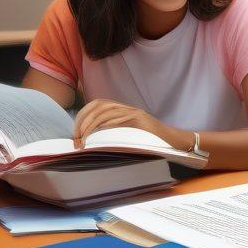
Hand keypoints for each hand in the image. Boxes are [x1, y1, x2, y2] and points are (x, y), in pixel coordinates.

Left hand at [73, 100, 187, 149]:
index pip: (96, 104)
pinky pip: (118, 117)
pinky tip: (97, 136)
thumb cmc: (149, 143)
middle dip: (82, 121)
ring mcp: (133, 111)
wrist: (172, 142)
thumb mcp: (126, 136)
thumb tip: (88, 141)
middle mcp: (126, 108)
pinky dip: (104, 125)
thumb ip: (111, 133)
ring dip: (89, 126)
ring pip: (105, 111)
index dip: (82, 116)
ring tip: (83, 141)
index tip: (75, 134)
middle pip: (98, 105)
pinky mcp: (140, 118)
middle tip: (76, 140)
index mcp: (121, 111)